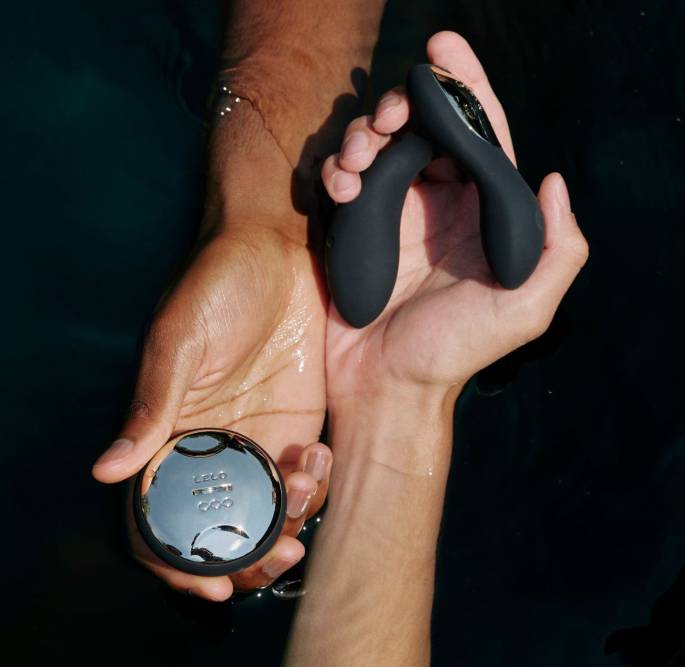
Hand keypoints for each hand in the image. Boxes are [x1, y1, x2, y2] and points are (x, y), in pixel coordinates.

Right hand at [92, 218, 330, 600]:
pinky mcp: (300, 422)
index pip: (160, 513)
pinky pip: (306, 479)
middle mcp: (215, 443)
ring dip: (285, 526)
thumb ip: (153, 404)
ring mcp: (260, 436)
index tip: (211, 584)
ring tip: (300, 500)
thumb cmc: (218, 283)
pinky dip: (313, 488)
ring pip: (267, 511)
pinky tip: (317, 460)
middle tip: (274, 557)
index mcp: (172, 430)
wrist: (280, 248)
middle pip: (220, 525)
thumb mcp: (181, 339)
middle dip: (245, 556)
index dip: (177, 559)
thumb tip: (107, 470)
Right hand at [322, 31, 587, 406]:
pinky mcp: (358, 229)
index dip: (467, 87)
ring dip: (367, 134)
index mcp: (482, 215)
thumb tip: (554, 181)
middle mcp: (441, 207)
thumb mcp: (524, 309)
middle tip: (392, 114)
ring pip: (381, 146)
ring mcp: (396, 217)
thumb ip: (557, 249)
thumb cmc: (455, 352)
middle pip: (426, 129)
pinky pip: (347, 179)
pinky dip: (340, 168)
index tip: (444, 46)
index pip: (481, 135)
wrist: (388, 385)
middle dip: (407, 105)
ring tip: (359, 156)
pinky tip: (342, 184)